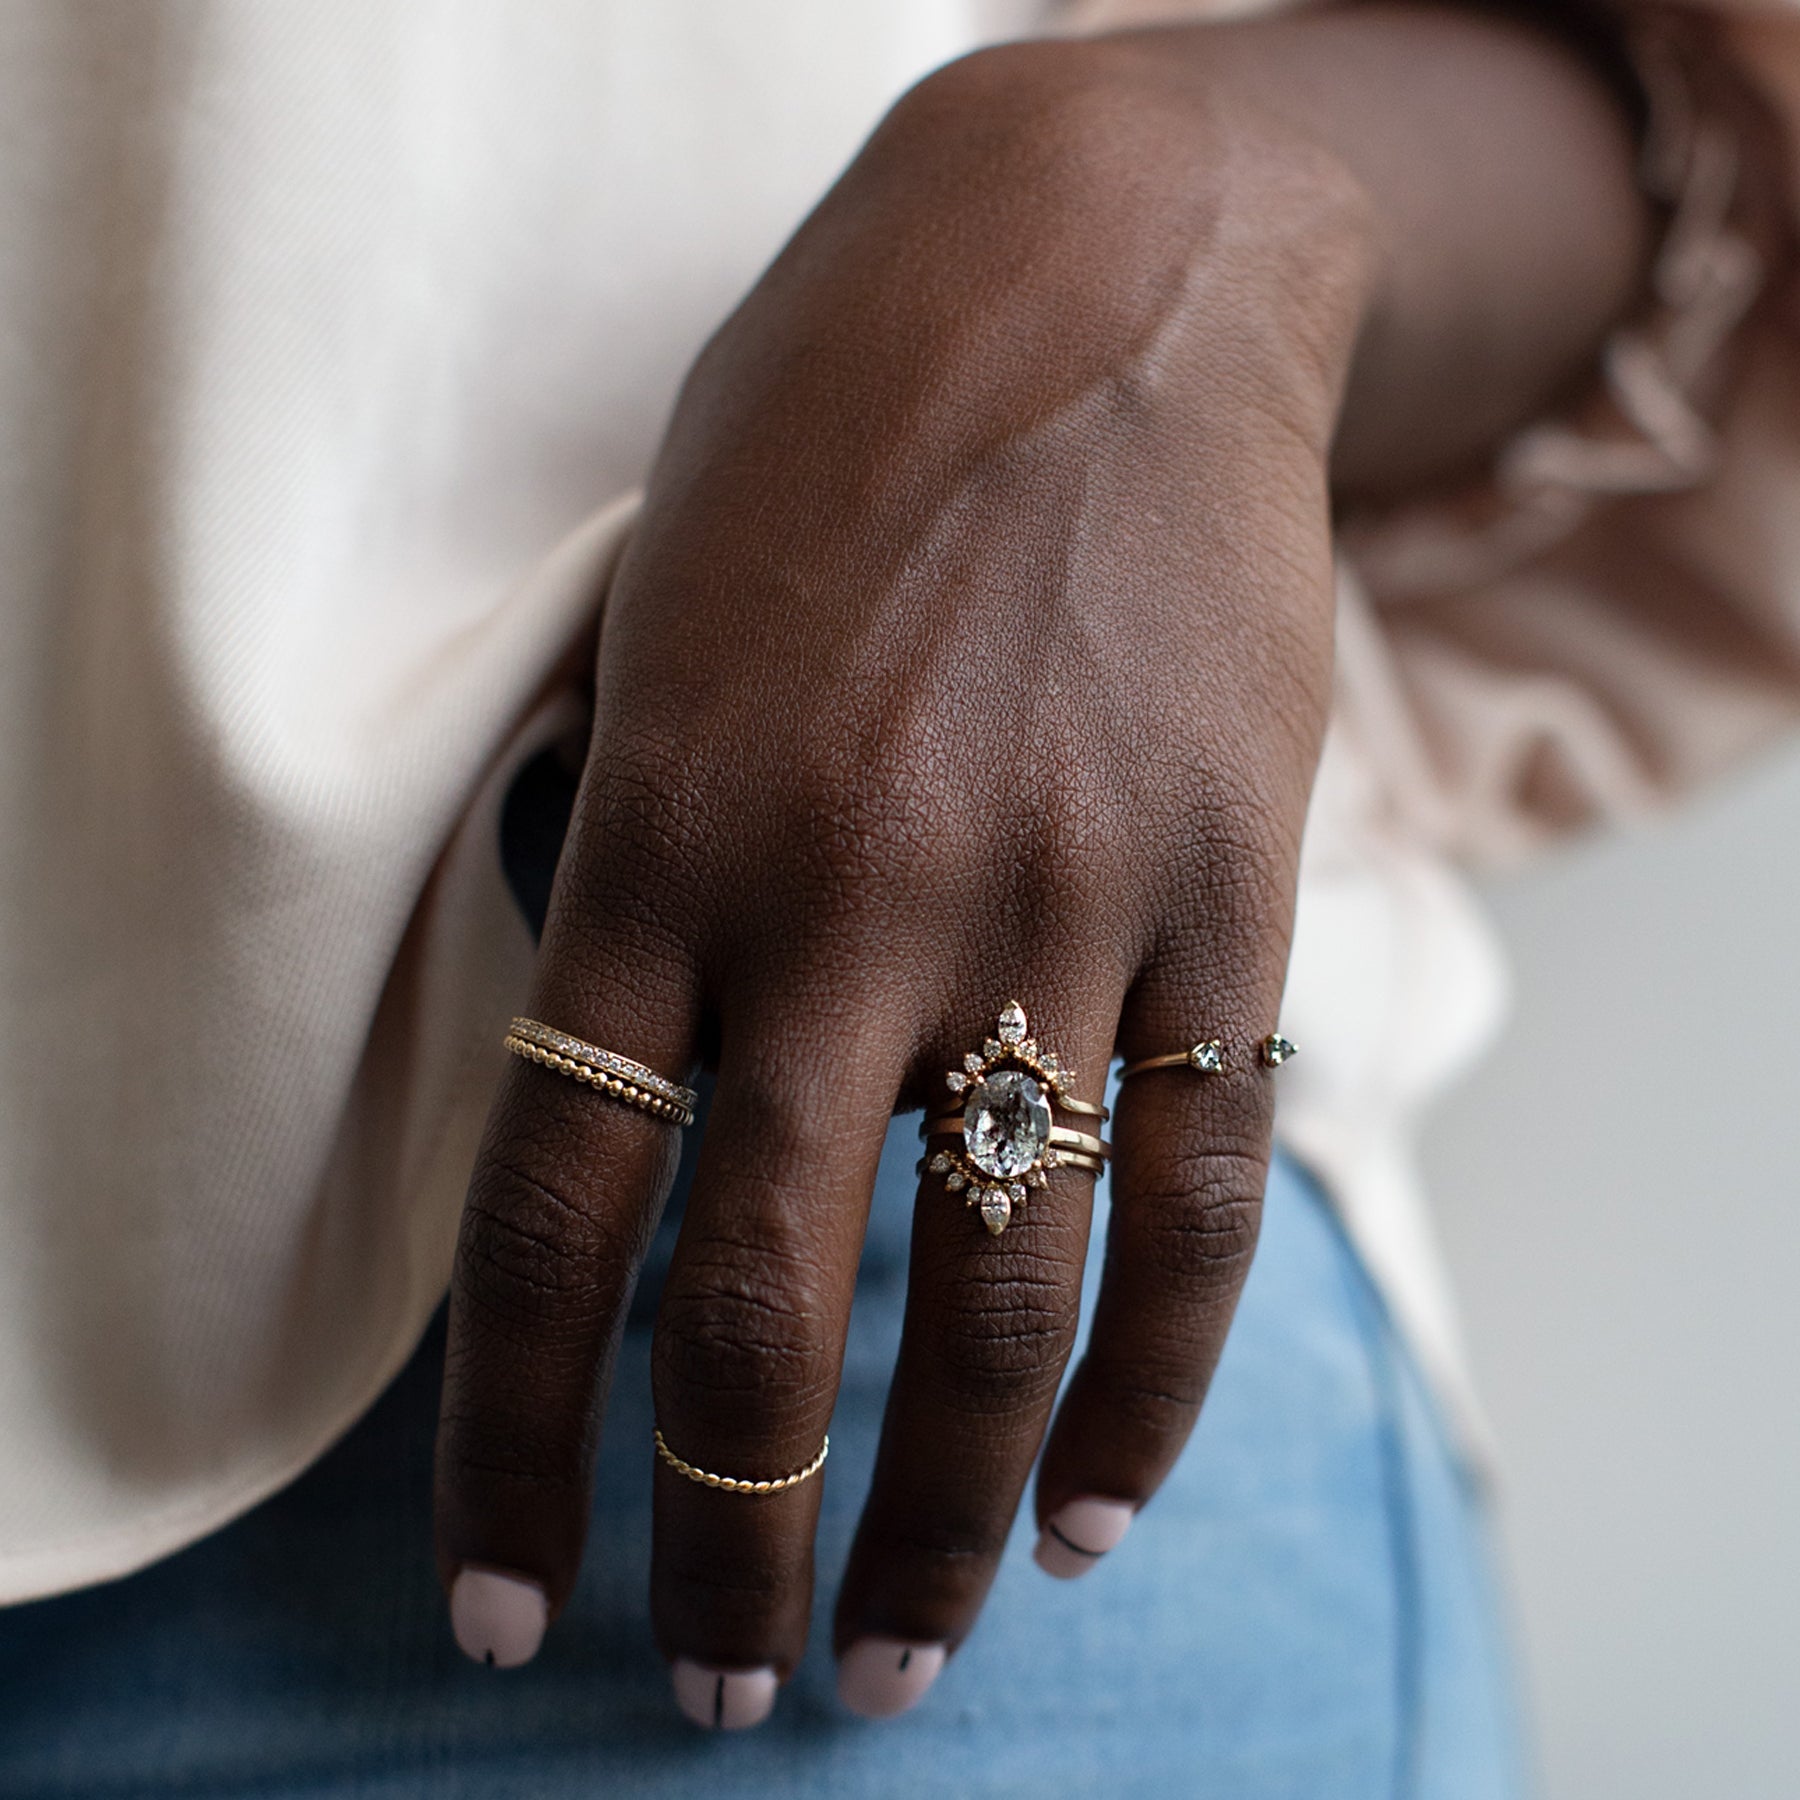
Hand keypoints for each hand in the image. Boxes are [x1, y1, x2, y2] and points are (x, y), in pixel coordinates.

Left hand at [430, 15, 1637, 1720]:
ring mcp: (1050, 898)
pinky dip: (1153, 1384)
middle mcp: (845, 898)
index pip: (553, 1212)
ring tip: (907, 1650)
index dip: (513, 1436)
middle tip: (724, 1687)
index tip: (504, 1593)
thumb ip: (646, 872)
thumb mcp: (669, 632)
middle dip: (732, 1539)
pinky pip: (1191, 1191)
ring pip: (994, 1294)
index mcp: (665, 835)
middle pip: (766, 1309)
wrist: (1087, 271)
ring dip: (940, 1513)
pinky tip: (1095, 1506)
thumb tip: (647, 1096)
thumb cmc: (840, 441)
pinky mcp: (1223, 886)